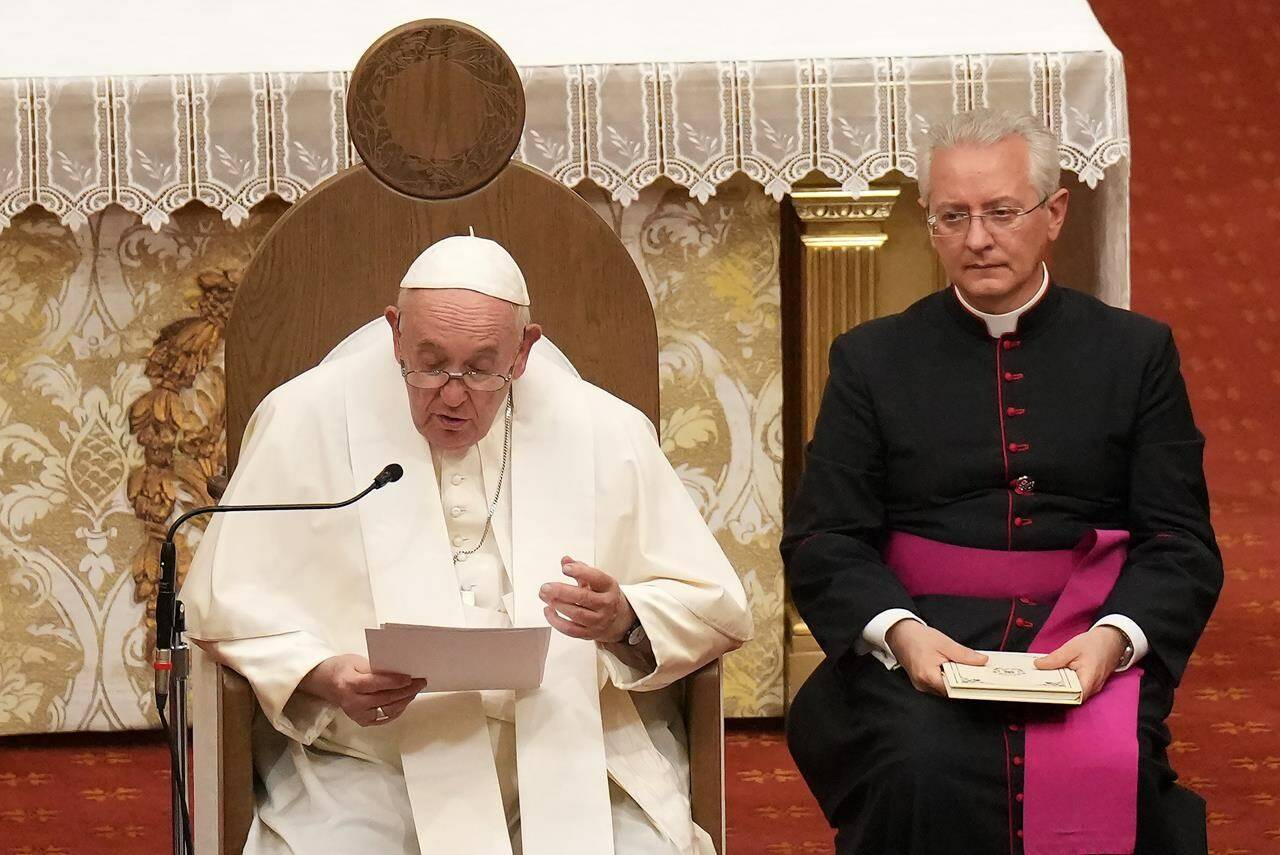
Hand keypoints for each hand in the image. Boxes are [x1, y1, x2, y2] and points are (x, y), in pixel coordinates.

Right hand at [298, 653, 425, 726]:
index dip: (394, 682)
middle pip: (385, 698)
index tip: (410, 678)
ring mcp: (357, 714)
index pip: (375, 684)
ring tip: (415, 690)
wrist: (326, 683)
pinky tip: (405, 700)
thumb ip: (375, 668)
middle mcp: (353, 702)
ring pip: (388, 710)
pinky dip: (397, 709)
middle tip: (420, 682)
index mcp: (350, 683)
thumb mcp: (357, 661)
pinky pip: (385, 717)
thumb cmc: (344, 668)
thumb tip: (399, 671)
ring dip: (405, 700)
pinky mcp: (362, 721)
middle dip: (406, 691)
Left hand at [539, 556, 635, 642]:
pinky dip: (556, 621)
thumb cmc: (603, 595)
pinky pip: (571, 630)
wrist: (618, 619)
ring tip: (544, 596)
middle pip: (583, 597)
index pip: (596, 578)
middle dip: (561, 591)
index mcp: (609, 587)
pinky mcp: (589, 633)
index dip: (580, 572)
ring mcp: (599, 620)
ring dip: (557, 605)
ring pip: (576, 614)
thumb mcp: (596, 579)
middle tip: (546, 587)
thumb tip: (565, 560)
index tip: (566, 568)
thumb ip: (580, 568)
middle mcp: (607, 604)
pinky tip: (548, 610)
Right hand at [885, 619, 987, 695]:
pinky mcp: (921, 682)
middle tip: (979, 672)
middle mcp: (924, 685)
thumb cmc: (919, 638)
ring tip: (968, 669)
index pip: (955, 689)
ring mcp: (922, 686)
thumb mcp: (945, 643)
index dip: (970, 686)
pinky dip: (948, 679)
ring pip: (945, 688)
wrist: (899, 633)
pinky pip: (939, 685)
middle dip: (965, 682)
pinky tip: (954, 669)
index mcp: (929, 676)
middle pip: (951, 690)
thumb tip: (982, 661)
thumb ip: (964, 654)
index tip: (984, 681)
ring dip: (956, 680)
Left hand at [1034, 626, 1127, 701]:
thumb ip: (1055, 658)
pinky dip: (1065, 683)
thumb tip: (1038, 665)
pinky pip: (1076, 687)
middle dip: (1054, 691)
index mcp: (1089, 679)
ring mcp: (1092, 687)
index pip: (1072, 697)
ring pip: (1073, 692)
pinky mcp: (1090, 684)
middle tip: (1036, 684)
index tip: (1040, 690)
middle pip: (1070, 696)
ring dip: (1059, 687)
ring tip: (1041, 680)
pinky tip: (1053, 676)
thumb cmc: (1094, 644)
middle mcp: (1092, 688)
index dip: (1056, 696)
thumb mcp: (1072, 648)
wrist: (1112, 640)